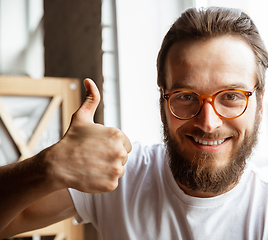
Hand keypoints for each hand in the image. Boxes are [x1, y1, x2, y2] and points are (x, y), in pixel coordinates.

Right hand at [43, 78, 131, 192]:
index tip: (98, 147)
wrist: (58, 164)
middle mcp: (120, 152)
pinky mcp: (111, 184)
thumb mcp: (81, 117)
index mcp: (118, 136)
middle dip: (111, 156)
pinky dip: (104, 180)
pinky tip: (91, 175)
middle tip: (94, 156)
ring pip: (118, 169)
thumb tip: (89, 81)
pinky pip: (112, 181)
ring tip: (92, 165)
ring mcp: (116, 169)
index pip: (125, 144)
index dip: (111, 146)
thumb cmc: (71, 139)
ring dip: (108, 168)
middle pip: (122, 156)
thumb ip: (91, 99)